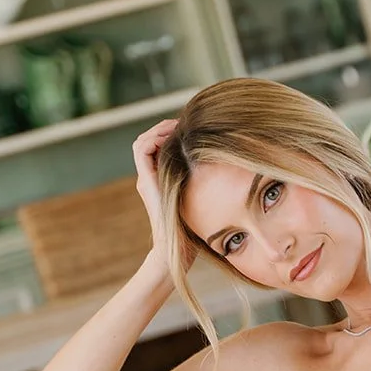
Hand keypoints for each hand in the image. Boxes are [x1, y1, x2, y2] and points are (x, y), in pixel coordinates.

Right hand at [132, 118, 195, 273]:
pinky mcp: (146, 181)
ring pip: (142, 142)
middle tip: (184, 121)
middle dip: (165, 127)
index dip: (171, 134)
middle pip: (150, 141)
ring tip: (176, 125)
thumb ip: (205, 186)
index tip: (191, 129)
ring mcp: (146, 179)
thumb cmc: (193, 232)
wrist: (176, 249)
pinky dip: (153, 138)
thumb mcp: (202, 200)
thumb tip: (230, 171)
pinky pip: (141, 150)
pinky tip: (171, 136)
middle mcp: (151, 178)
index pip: (160, 148)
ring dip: (158, 129)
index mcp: (161, 181)